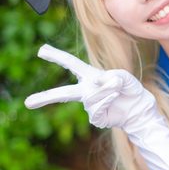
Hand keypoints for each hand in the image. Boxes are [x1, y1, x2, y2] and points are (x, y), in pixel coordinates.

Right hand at [25, 44, 156, 131]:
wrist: (140, 109)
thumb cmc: (130, 90)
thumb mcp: (124, 77)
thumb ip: (112, 75)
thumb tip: (96, 82)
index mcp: (90, 76)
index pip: (71, 64)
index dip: (56, 56)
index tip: (41, 51)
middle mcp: (86, 90)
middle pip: (63, 93)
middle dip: (46, 97)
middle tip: (28, 103)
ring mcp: (90, 106)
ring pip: (90, 96)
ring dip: (106, 90)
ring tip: (117, 89)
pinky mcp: (96, 118)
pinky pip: (96, 107)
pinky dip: (107, 99)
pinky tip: (114, 98)